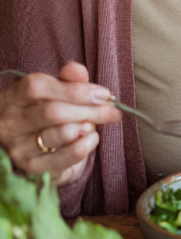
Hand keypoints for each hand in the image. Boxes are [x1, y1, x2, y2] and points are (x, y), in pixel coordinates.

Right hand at [0, 62, 120, 185]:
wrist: (39, 150)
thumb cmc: (49, 113)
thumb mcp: (57, 92)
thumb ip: (69, 79)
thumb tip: (78, 70)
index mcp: (12, 98)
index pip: (36, 87)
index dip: (74, 89)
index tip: (103, 94)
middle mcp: (9, 123)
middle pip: (52, 112)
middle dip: (89, 110)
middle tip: (112, 111)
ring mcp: (17, 147)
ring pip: (58, 134)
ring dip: (86, 127)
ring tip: (94, 125)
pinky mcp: (31, 168)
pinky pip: (64, 157)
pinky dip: (85, 146)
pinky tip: (92, 139)